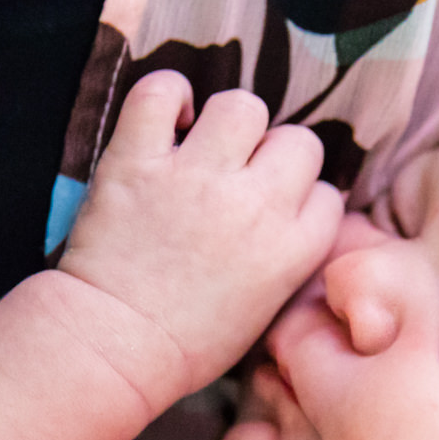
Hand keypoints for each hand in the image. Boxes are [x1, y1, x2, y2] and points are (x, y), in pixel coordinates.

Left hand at [59, 72, 344, 393]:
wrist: (112, 348)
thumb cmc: (186, 346)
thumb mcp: (264, 312)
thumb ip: (287, 259)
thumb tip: (289, 217)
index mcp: (293, 249)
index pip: (326, 194)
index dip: (299, 199)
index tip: (272, 213)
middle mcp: (255, 205)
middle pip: (299, 142)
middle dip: (273, 157)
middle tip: (239, 180)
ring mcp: (196, 177)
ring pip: (242, 106)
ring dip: (226, 123)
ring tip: (202, 148)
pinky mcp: (139, 160)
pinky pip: (161, 91)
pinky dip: (166, 95)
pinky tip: (165, 121)